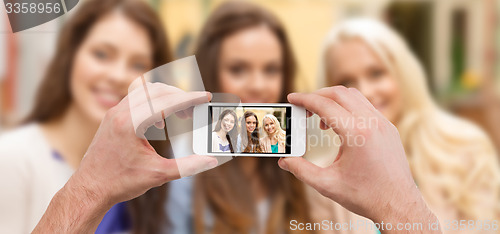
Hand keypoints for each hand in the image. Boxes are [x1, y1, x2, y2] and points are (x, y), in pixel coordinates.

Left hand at [33, 83, 217, 232]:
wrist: (89, 189)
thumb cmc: (120, 183)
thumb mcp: (158, 175)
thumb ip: (188, 166)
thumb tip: (211, 161)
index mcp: (131, 123)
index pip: (167, 102)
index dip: (190, 98)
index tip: (207, 97)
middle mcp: (120, 112)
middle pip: (158, 91)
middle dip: (181, 96)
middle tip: (197, 109)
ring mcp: (114, 112)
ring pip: (146, 91)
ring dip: (167, 97)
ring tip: (182, 114)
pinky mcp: (112, 117)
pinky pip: (136, 99)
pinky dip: (153, 103)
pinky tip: (160, 124)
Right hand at [279, 86, 439, 232]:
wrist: (399, 205)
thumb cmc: (365, 196)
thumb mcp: (327, 184)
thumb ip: (302, 170)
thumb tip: (284, 161)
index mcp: (357, 134)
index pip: (325, 105)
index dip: (305, 99)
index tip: (291, 98)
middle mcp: (372, 123)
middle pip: (339, 93)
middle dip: (317, 95)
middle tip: (302, 107)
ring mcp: (384, 124)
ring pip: (354, 96)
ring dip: (333, 101)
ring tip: (320, 120)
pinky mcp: (389, 128)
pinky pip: (365, 107)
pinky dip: (348, 108)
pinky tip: (339, 127)